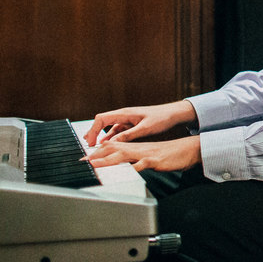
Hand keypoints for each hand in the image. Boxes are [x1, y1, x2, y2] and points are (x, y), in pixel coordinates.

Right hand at [83, 100, 197, 146]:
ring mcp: (127, 120)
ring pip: (109, 128)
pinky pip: (117, 131)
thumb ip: (128, 135)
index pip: (101, 119)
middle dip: (93, 133)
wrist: (174, 114)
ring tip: (94, 148)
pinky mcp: (132, 125)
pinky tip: (109, 145)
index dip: (93, 130)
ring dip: (102, 137)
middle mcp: (123, 115)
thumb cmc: (161, 118)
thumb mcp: (145, 128)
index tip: (90, 142)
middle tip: (88, 146)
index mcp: (124, 113)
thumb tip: (112, 143)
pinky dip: (111, 138)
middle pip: (102, 122)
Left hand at [87, 135, 201, 172]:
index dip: (97, 153)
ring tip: (94, 166)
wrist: (187, 150)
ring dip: (107, 161)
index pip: (112, 147)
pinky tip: (124, 174)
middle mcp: (137, 148)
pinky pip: (141, 164)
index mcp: (135, 147)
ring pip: (123, 155)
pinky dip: (131, 169)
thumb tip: (120, 166)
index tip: (84, 160)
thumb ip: (133, 160)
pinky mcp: (155, 160)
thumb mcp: (148, 157)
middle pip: (113, 148)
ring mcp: (145, 154)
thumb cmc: (167, 155)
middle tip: (82, 162)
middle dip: (97, 155)